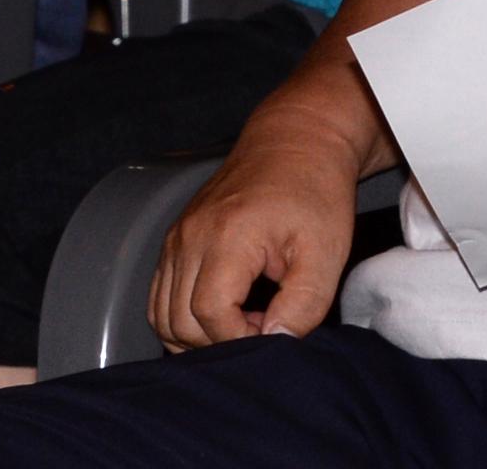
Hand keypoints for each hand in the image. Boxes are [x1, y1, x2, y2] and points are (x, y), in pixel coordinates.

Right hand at [150, 128, 359, 348]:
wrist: (294, 143)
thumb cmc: (314, 193)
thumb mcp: (326, 253)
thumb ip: (303, 307)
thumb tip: (274, 342)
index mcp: (226, 236)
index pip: (209, 315)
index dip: (240, 341)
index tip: (274, 334)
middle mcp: (190, 236)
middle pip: (178, 321)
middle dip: (219, 343)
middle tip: (262, 329)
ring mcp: (177, 237)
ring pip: (161, 313)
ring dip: (198, 334)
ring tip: (244, 322)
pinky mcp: (176, 239)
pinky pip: (160, 295)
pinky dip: (184, 316)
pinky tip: (227, 310)